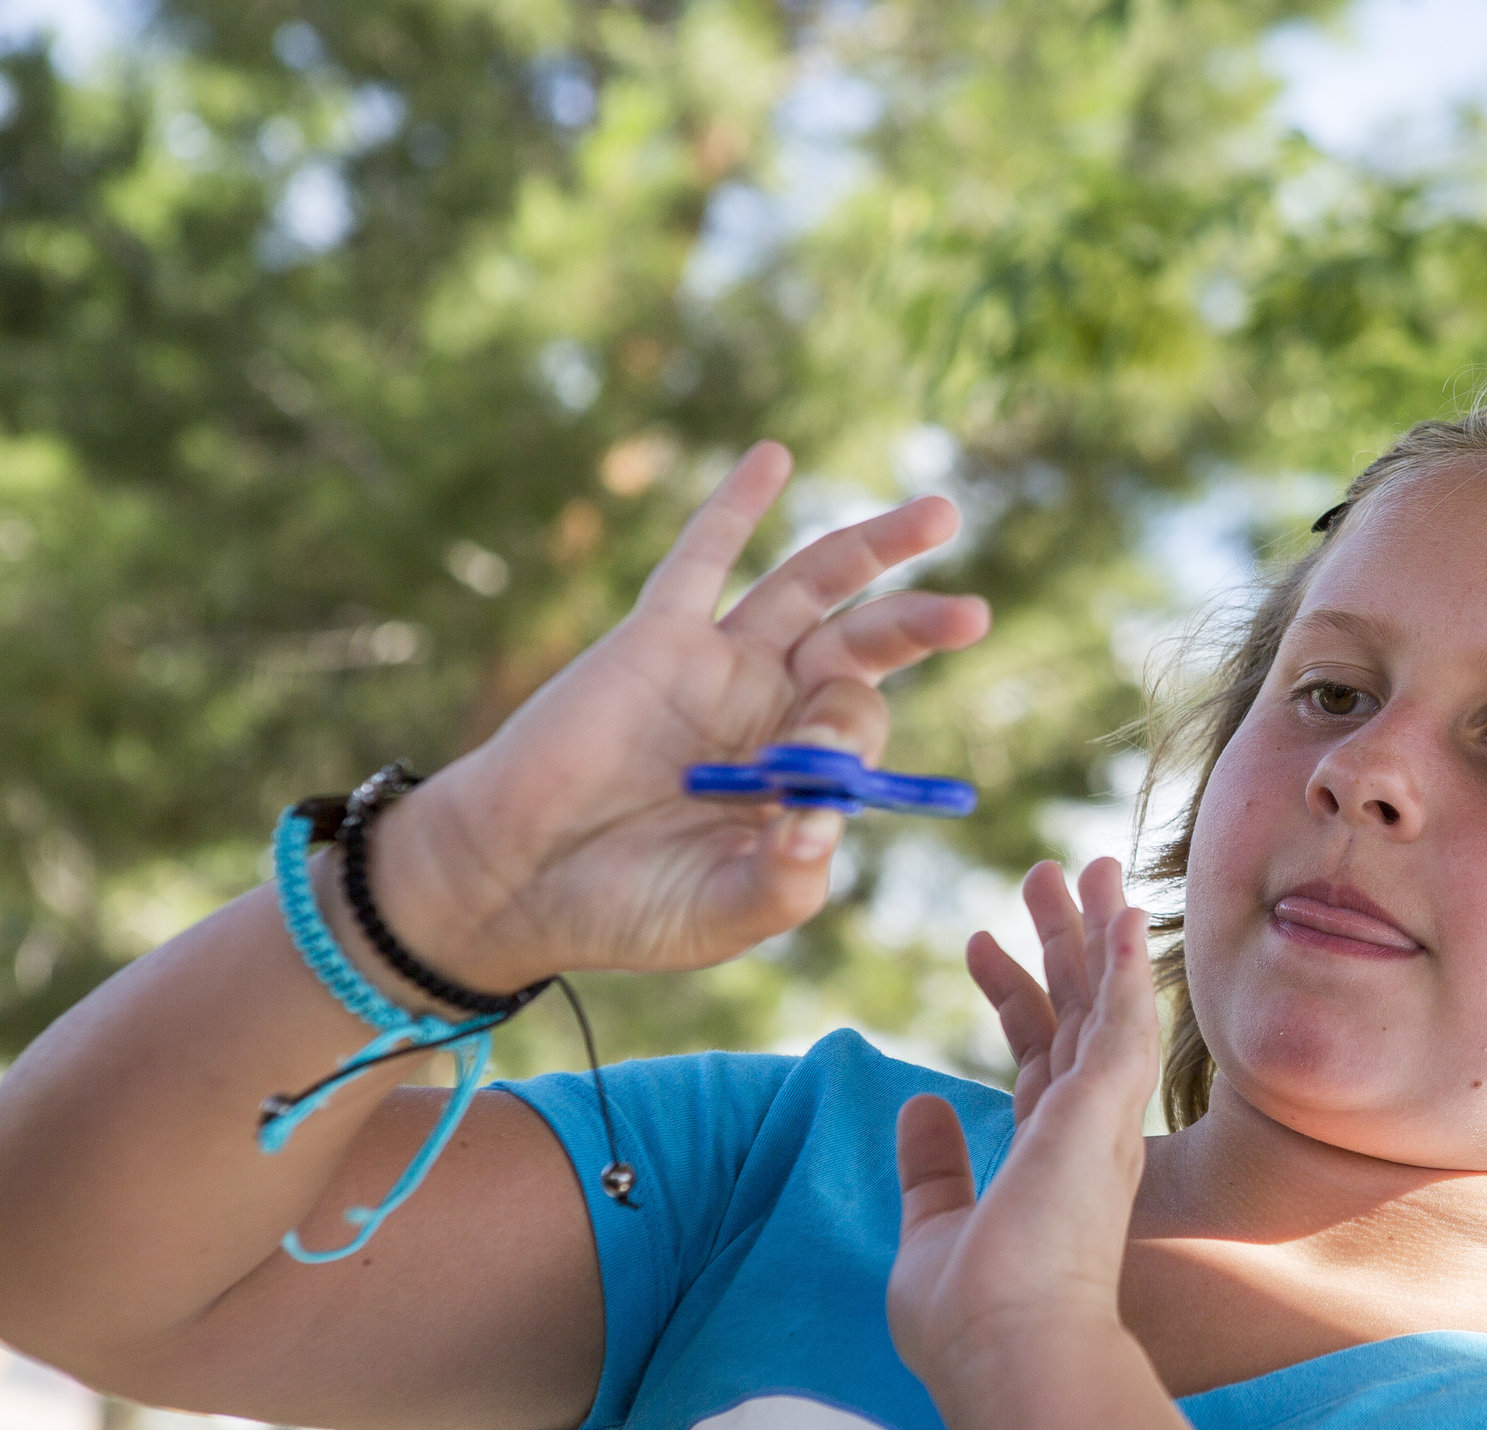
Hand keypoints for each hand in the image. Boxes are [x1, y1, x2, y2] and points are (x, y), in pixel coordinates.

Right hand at [372, 443, 988, 988]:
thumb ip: (784, 879)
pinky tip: (773, 458)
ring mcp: (718, 667)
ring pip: (809, 588)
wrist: (514, 881)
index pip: (858, 731)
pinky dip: (734, 508)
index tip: (813, 777)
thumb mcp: (720, 914)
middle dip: (917, 625)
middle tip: (973, 614)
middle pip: (861, 648)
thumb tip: (825, 823)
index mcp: (800, 779)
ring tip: (940, 515)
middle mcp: (771, 713)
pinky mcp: (655, 637)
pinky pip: (701, 559)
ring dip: (872, 547)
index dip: (850, 741)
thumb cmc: (622, 907)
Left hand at [887, 858, 1160, 1400]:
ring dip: (1097, 931)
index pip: (1036, 1059)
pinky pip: (1124, 1017)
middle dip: (1063, 941)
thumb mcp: (933, 1229)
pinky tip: (1122, 911)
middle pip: (1077, 1014)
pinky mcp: (1105, 1110)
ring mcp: (1100, 1123)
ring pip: (1106, 1002)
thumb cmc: (971, 1320)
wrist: (1009, 1356)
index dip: (1012, 994)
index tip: (977, 942)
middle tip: (1048, 871)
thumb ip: (933, 1168)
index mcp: (1049, 1164)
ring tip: (1085, 862)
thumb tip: (920, 1107)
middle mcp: (1085, 1137)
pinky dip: (1125, 963)